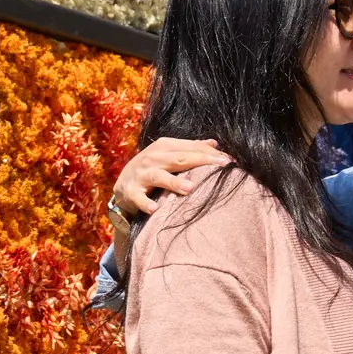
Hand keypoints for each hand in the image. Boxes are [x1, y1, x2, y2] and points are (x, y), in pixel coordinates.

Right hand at [113, 138, 231, 217]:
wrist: (122, 186)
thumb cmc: (152, 169)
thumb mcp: (169, 155)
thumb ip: (190, 149)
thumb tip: (215, 143)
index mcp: (164, 146)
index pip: (191, 148)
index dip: (211, 154)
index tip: (230, 161)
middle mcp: (153, 157)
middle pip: (180, 158)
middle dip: (202, 161)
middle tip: (222, 166)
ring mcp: (141, 175)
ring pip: (159, 176)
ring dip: (174, 183)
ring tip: (190, 188)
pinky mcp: (130, 192)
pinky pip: (139, 198)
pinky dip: (146, 203)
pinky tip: (155, 209)